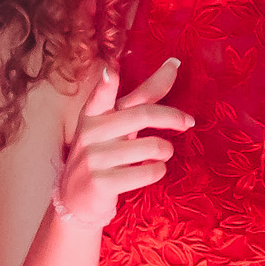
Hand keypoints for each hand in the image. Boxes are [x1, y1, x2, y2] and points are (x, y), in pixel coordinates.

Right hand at [52, 58, 191, 228]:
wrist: (76, 201)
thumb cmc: (104, 155)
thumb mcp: (115, 125)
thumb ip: (142, 98)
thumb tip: (174, 64)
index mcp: (92, 116)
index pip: (100, 97)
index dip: (106, 85)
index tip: (110, 71)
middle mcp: (90, 134)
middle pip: (142, 115)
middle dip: (173, 117)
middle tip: (188, 122)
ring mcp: (93, 159)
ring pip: (152, 146)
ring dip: (166, 150)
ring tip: (162, 153)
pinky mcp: (102, 183)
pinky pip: (149, 171)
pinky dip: (158, 170)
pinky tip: (151, 170)